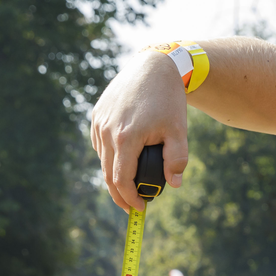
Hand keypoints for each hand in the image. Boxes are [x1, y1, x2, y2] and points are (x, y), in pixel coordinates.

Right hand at [90, 50, 190, 211]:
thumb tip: (173, 185)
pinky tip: (123, 161)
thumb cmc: (169, 100)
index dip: (129, 199)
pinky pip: (99, 144)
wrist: (154, 67)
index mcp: (126, 137)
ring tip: (130, 186)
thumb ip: (178, 160)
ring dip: (114, 176)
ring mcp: (99, 122)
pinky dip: (109, 157)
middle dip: (120, 195)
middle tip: (133, 206)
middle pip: (107, 175)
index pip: (121, 180)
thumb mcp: (179, 131)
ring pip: (102, 160)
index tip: (140, 209)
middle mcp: (107, 131)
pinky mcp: (97, 115)